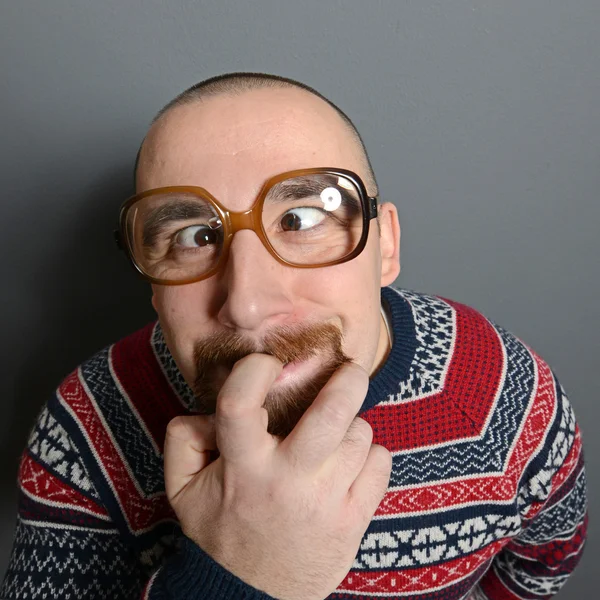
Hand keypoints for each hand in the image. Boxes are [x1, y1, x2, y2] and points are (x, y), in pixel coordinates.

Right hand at [164, 354, 391, 599]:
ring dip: (351, 425)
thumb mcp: (183, 490)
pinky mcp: (354, 520)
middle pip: (331, 413)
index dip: (254, 370)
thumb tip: (209, 410)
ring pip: (360, 434)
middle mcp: (288, 480)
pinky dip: (370, 455)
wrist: (253, 597)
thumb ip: (183, 440)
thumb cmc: (221, 533)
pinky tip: (350, 463)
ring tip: (334, 435)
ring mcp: (327, 501)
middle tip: (348, 370)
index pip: (241, 404)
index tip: (267, 364)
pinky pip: (381, 464)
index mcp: (243, 468)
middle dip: (346, 380)